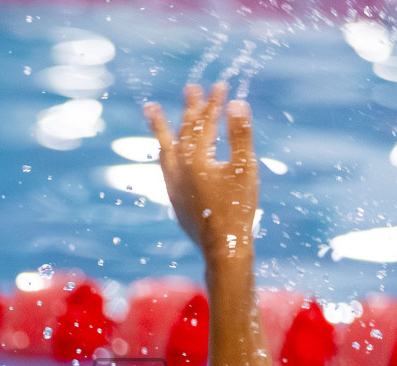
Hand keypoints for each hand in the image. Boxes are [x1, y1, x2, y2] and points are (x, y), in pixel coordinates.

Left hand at [144, 83, 258, 261]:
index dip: (213, 103)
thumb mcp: (245, 169)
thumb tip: (236, 103)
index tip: (221, 86)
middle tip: (190, 88)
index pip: (204, 123)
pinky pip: (165, 167)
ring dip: (161, 127)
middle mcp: (179, 168)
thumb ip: (240, 135)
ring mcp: (173, 184)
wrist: (223, 247)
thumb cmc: (238, 208)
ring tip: (151, 110)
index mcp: (197, 158)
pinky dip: (165, 152)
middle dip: (190, 109)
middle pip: (184, 131)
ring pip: (165, 148)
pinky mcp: (174, 199)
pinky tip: (165, 152)